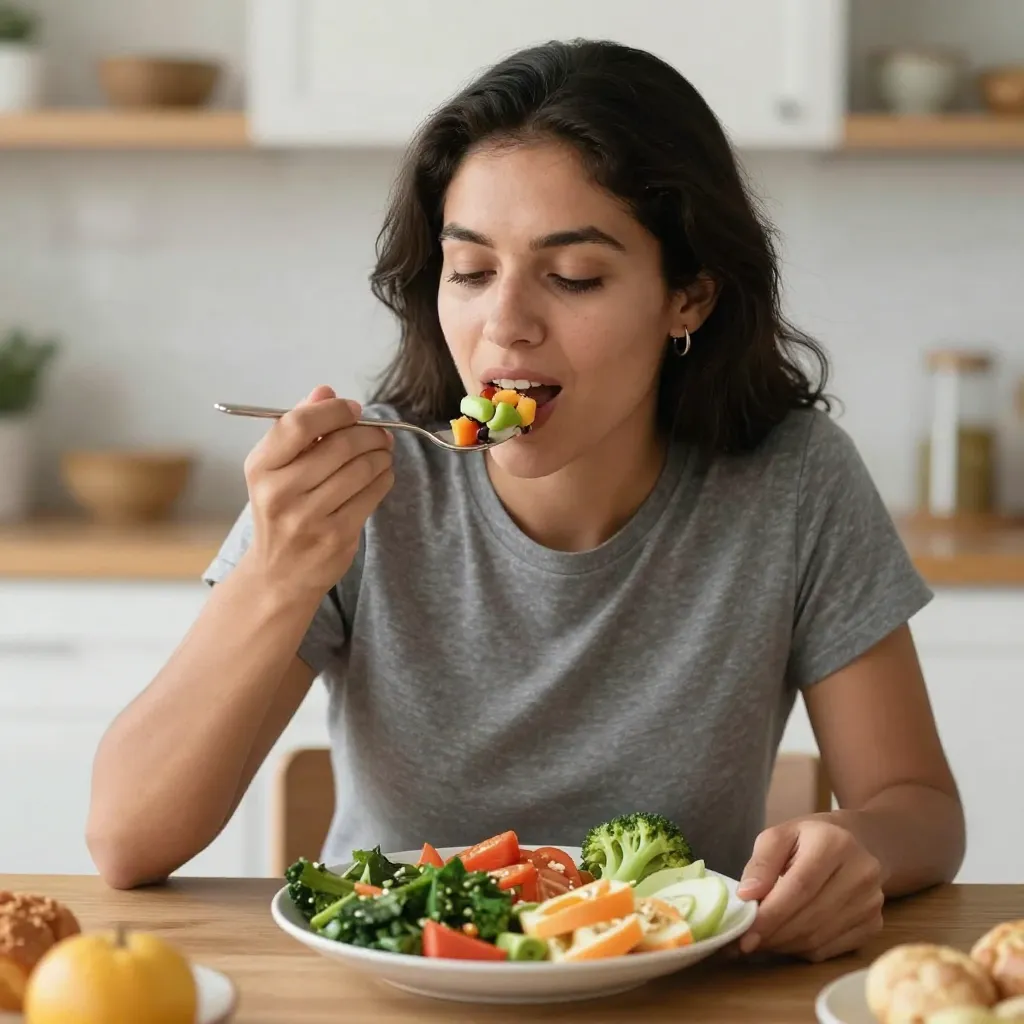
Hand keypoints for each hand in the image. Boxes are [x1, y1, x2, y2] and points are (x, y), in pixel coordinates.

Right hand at [242, 385, 393, 599]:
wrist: (277, 574)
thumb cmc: (280, 511)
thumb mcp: (276, 469)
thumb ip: (299, 428)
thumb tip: (325, 391)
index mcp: (260, 467)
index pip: (299, 424)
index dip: (334, 411)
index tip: (353, 410)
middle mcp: (280, 492)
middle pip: (340, 445)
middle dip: (369, 433)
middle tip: (380, 433)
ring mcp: (308, 518)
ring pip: (362, 469)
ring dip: (381, 455)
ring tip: (382, 452)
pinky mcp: (336, 537)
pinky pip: (372, 495)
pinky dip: (384, 478)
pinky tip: (381, 475)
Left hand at [735, 817, 884, 961]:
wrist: (857, 843)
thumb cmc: (810, 838)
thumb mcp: (780, 835)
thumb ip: (761, 863)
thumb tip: (746, 895)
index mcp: (835, 843)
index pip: (800, 887)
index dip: (771, 914)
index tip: (745, 932)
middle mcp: (860, 874)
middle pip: (810, 917)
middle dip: (773, 934)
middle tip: (746, 941)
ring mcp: (871, 902)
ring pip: (819, 938)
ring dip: (785, 945)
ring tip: (762, 940)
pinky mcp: (874, 924)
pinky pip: (831, 949)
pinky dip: (802, 949)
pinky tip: (786, 940)